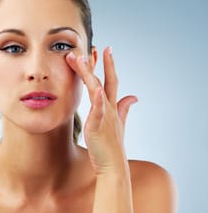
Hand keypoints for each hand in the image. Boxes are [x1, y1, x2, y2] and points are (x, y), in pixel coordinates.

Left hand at [66, 47, 137, 174]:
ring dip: (88, 73)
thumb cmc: (113, 145)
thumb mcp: (120, 123)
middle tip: (91, 46)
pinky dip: (98, 100)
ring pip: (96, 90)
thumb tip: (133, 96)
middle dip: (97, 63)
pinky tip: (96, 89)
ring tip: (79, 59)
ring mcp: (104, 116)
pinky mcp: (98, 126)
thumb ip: (125, 108)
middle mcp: (109, 108)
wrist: (113, 165)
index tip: (103, 50)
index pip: (110, 81)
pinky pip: (98, 111)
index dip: (107, 65)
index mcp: (112, 107)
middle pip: (103, 81)